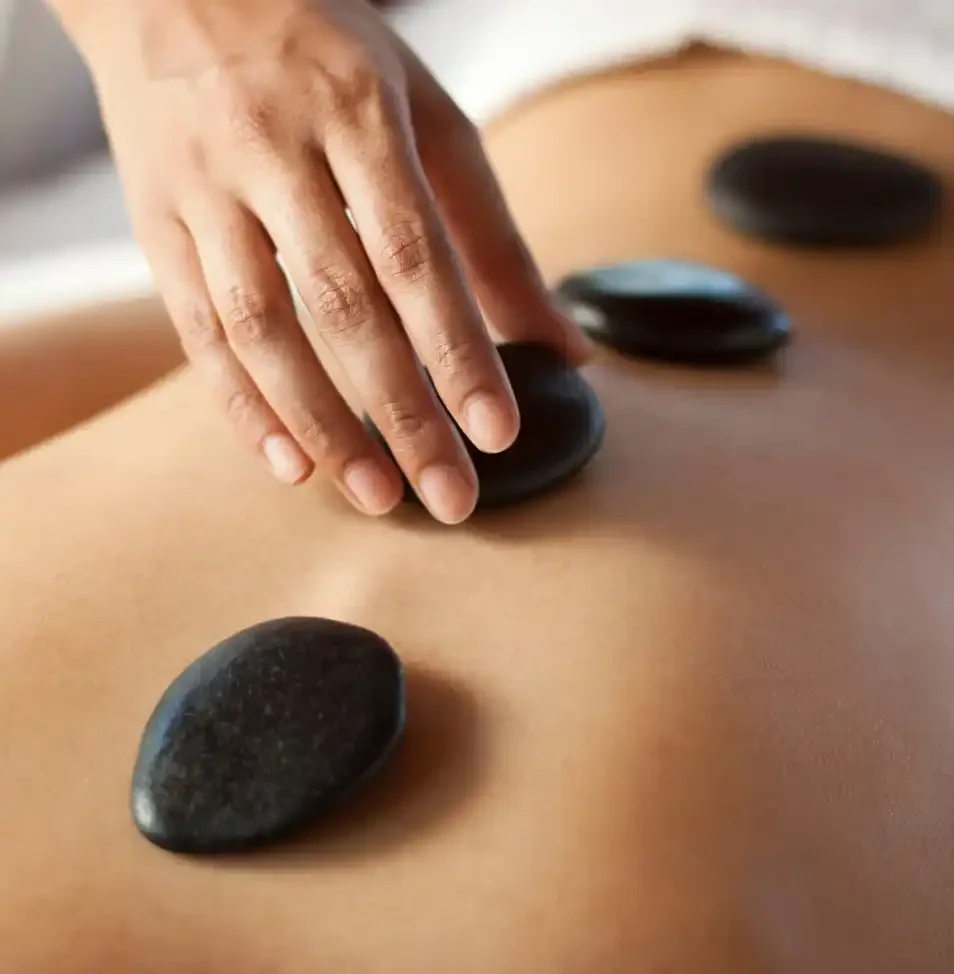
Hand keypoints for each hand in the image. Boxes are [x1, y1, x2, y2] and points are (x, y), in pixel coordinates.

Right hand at [65, 0, 591, 522]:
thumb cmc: (325, 58)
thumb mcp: (424, 118)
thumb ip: (490, 234)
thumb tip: (565, 343)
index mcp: (357, 115)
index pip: (416, 255)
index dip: (459, 350)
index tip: (496, 433)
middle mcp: (276, 151)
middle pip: (344, 307)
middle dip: (402, 413)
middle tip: (450, 496)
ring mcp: (205, 189)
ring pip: (261, 328)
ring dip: (322, 424)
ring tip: (377, 495)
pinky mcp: (154, 222)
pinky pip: (194, 328)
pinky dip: (242, 404)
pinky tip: (289, 464)